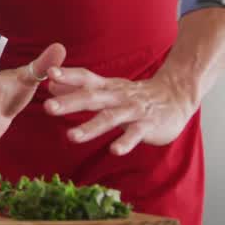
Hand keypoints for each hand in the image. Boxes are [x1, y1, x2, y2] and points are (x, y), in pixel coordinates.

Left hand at [44, 67, 196, 155]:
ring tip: (71, 137)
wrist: (177, 96)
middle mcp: (117, 96)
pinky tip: (114, 151)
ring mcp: (133, 110)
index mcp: (107, 87)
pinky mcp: (148, 125)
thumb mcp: (107, 88)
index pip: (85, 78)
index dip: (67, 76)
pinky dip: (125, 142)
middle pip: (91, 98)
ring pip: (110, 118)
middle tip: (48, 107)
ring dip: (90, 127)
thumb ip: (80, 88)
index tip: (47, 73)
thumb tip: (50, 85)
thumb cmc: (135, 95)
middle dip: (69, 103)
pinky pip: (135, 134)